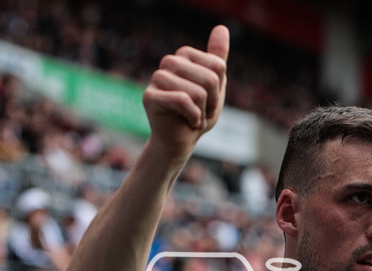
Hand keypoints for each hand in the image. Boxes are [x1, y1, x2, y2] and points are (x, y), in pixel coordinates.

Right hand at [142, 25, 228, 156]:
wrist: (181, 141)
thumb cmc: (198, 113)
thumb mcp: (214, 85)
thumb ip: (218, 58)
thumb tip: (221, 27)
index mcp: (184, 55)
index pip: (218, 66)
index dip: (219, 90)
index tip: (209, 101)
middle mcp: (169, 62)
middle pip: (210, 78)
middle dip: (211, 102)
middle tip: (202, 112)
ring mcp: (157, 78)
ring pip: (197, 92)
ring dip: (202, 112)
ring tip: (194, 118)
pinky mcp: (149, 96)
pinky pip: (183, 101)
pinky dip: (193, 117)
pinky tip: (189, 122)